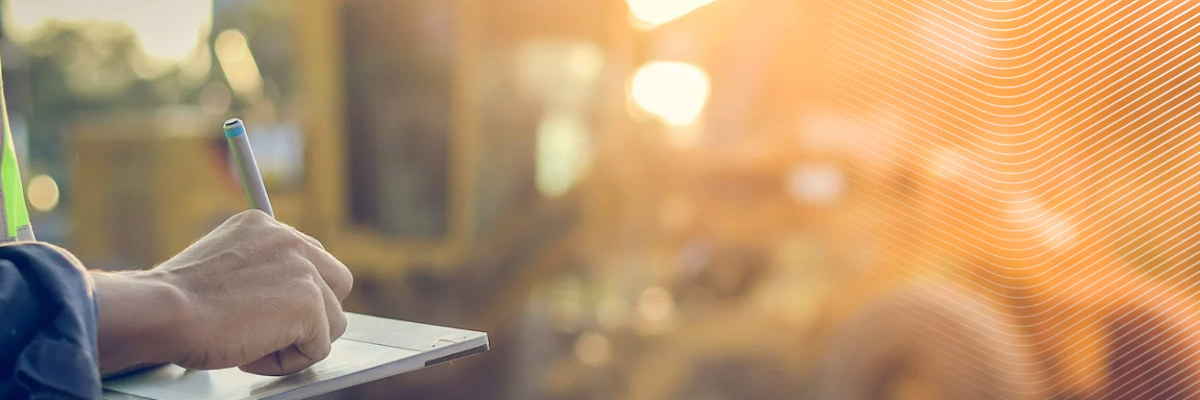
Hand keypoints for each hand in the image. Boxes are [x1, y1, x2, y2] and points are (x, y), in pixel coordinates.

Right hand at [94, 210, 352, 375]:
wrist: (162, 310)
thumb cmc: (175, 300)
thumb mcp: (221, 267)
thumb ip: (256, 271)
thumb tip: (281, 302)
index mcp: (265, 225)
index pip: (309, 258)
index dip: (293, 294)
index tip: (264, 312)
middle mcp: (290, 239)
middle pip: (337, 283)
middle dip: (313, 314)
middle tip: (270, 333)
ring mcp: (305, 270)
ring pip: (333, 320)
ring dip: (297, 342)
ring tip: (251, 345)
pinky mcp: (310, 303)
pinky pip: (319, 347)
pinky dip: (288, 362)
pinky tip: (251, 355)